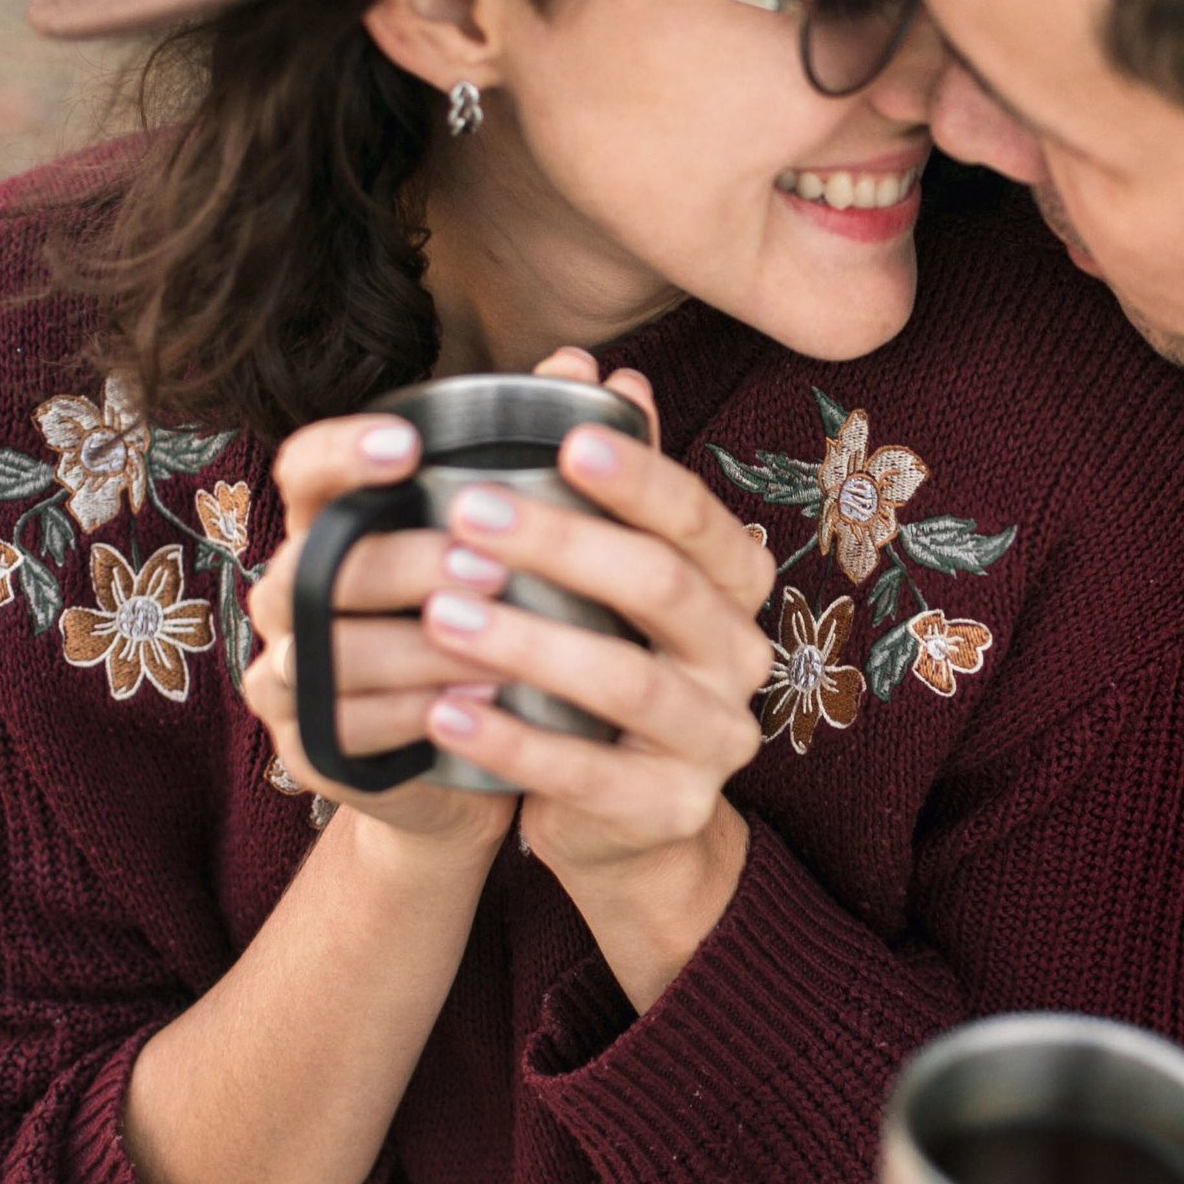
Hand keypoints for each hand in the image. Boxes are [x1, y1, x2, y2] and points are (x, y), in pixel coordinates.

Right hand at [243, 408, 517, 857]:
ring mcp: (288, 669)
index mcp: (337, 525)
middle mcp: (292, 589)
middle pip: (322, 560)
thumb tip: (588, 361)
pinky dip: (415, 714)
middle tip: (490, 567)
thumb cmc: (495, 625)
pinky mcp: (308, 741)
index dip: (345, 450)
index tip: (411, 445)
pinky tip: (479, 704)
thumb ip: (542, 453)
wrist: (476, 763)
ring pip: (331, 647)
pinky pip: (346, 722)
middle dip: (406, 561)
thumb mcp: (521, 544)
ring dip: (420, 647)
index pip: (307, 467)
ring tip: (499, 648)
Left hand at [410, 351, 776, 997]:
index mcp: (737, 587)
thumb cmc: (607, 663)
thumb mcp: (611, 574)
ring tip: (441, 611)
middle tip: (465, 514)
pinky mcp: (668, 807)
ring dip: (528, 642)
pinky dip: (513, 741)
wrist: (624, 816)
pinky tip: (445, 712)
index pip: (699, 520)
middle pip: (664, 589)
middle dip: (563, 545)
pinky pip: (588, 774)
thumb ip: (609, 480)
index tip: (568, 440)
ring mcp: (716, 740)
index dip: (640, 478)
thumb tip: (596, 367)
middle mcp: (743, 657)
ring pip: (627, 682)